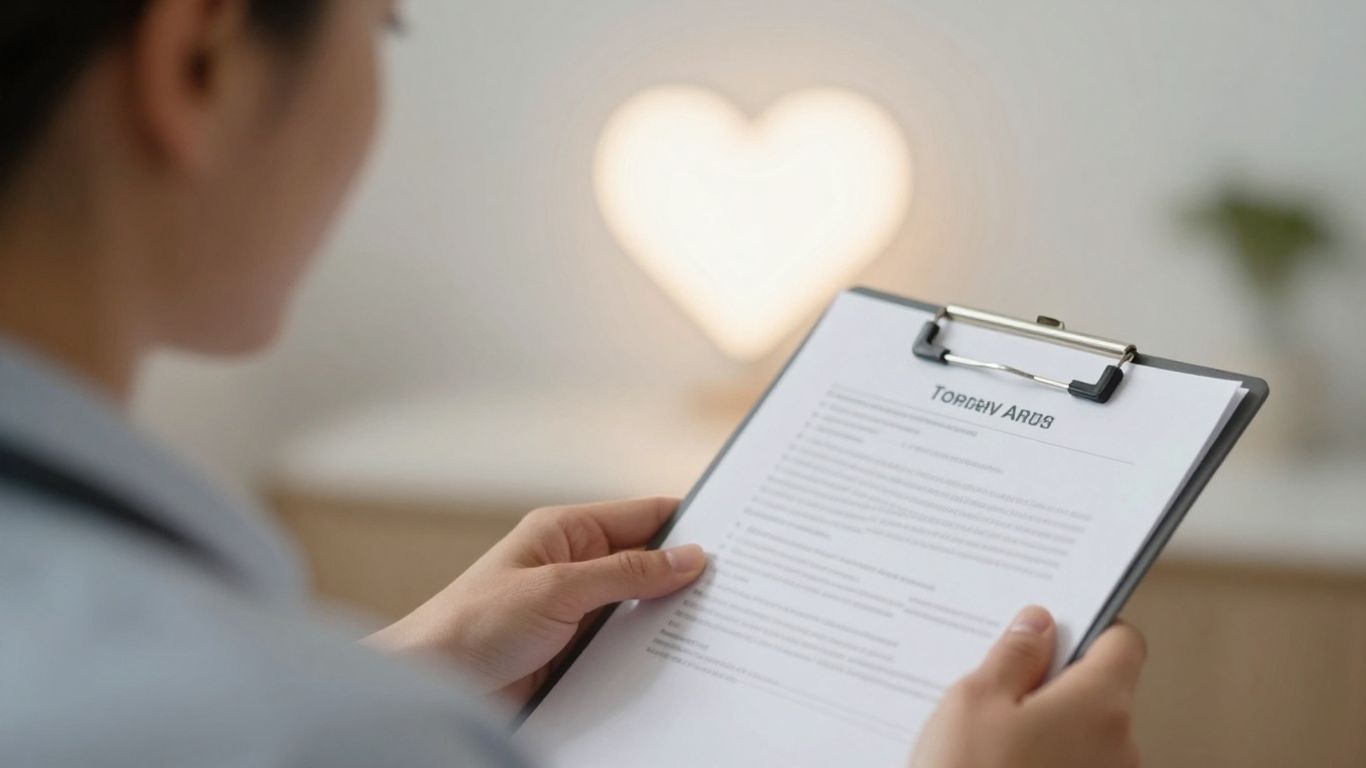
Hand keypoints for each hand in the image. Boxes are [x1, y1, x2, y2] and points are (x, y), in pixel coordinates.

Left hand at [366, 497, 706, 705]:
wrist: (429, 686)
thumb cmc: (472, 625)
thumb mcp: (557, 590)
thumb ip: (626, 574)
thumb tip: (688, 555)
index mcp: (567, 532)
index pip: (644, 516)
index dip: (690, 523)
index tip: (739, 534)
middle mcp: (575, 566)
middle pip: (649, 564)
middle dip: (688, 576)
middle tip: (740, 590)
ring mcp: (576, 610)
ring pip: (641, 608)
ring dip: (670, 619)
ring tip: (720, 628)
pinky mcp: (575, 651)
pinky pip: (625, 645)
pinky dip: (650, 652)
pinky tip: (680, 662)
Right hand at [909, 606, 1145, 767]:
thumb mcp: (975, 700)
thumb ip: (1015, 655)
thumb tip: (1040, 625)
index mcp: (1100, 704)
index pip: (1123, 643)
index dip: (1090, 629)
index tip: (1052, 632)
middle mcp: (1121, 747)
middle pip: (1102, 692)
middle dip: (1055, 685)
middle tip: (997, 690)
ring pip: (1086, 737)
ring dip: (1048, 730)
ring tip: (989, 743)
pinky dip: (1045, 764)